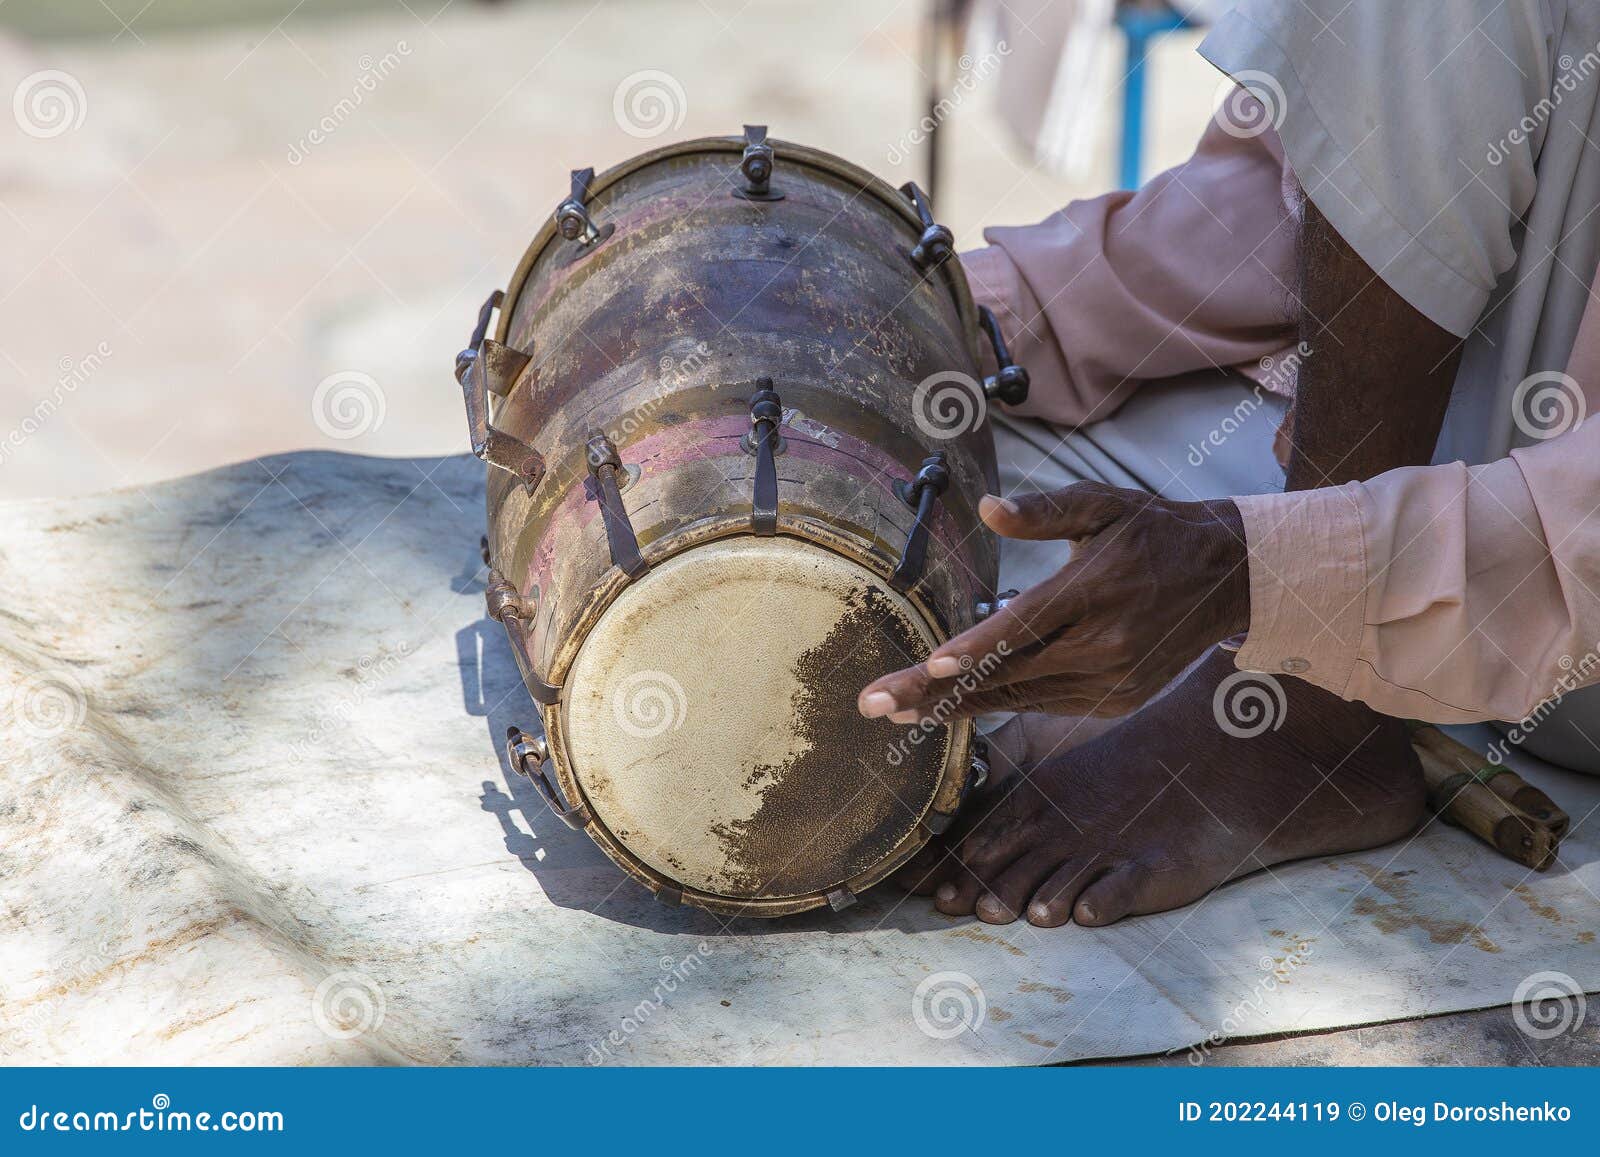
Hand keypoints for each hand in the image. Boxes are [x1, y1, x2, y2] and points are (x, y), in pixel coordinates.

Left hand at [858, 482, 1249, 719]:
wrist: (1226, 578)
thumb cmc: (1152, 532)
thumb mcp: (1103, 503)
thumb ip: (1044, 509)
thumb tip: (988, 507)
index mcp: (1096, 589)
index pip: (1025, 624)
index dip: (977, 647)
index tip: (930, 664)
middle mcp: (1104, 643)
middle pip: (1005, 671)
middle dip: (933, 691)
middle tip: (873, 704)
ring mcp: (1111, 680)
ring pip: (1019, 696)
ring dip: (955, 705)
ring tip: (898, 711)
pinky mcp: (1115, 700)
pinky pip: (1044, 702)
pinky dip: (999, 702)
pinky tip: (953, 704)